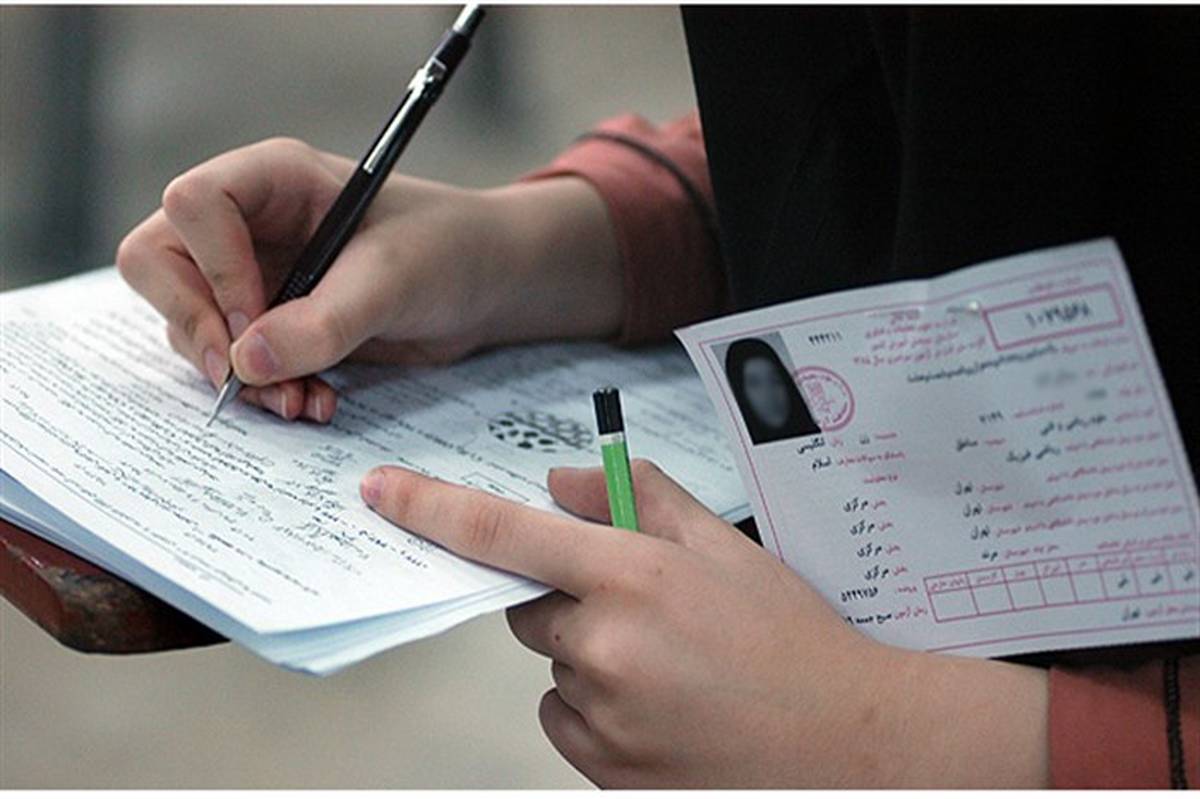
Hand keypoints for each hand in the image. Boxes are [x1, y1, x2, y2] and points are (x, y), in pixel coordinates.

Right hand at [117, 137, 621, 421]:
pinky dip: (264, 389)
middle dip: (199, 331)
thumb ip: (325, 321)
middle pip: (161, 264)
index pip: (192, 204)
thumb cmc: (450, 251)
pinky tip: (312, 402)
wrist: (487, 287)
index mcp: (273, 180)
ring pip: (194, 325)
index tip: (255, 320)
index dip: (211, 268)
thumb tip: (246, 364)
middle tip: (245, 380)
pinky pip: (234, 359)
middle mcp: (249, 223)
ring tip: (302, 402)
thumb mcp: (394, 280)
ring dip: (239, 375)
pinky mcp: (271, 321)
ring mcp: (254, 273)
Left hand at [360, 460, 1049, 787]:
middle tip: (639, 610)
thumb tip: (559, 483)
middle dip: (564, 600)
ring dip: (587, 659)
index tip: (383, 492)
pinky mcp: (604, 771)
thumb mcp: (726, 545)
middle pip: (527, 608)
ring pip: (552, 669)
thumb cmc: (792, 643)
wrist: (847, 746)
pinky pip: (567, 721)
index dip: (431, 508)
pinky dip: (596, 710)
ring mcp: (601, 716)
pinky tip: (660, 708)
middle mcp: (604, 646)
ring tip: (669, 669)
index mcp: (632, 577)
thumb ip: (637, 497)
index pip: (505, 534)